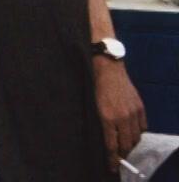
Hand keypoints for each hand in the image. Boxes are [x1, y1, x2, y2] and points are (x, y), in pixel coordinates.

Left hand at [93, 57, 146, 172]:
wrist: (108, 70)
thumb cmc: (96, 88)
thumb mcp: (94, 108)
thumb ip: (102, 125)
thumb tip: (108, 141)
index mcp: (107, 119)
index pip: (112, 146)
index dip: (112, 159)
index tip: (112, 167)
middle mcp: (122, 118)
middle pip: (126, 145)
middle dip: (123, 155)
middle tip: (120, 160)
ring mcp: (133, 113)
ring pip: (135, 138)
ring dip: (131, 146)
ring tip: (126, 150)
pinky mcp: (140, 108)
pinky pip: (142, 127)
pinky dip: (138, 134)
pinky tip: (133, 136)